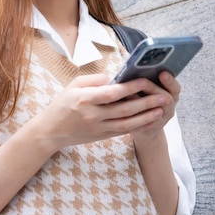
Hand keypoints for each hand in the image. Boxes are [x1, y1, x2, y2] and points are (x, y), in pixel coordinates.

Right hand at [32, 74, 172, 151]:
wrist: (51, 131)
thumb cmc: (62, 103)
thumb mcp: (74, 85)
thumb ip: (95, 80)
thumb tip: (116, 77)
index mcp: (84, 99)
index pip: (112, 93)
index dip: (130, 88)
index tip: (145, 81)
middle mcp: (93, 115)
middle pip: (124, 109)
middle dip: (146, 103)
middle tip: (163, 96)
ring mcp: (98, 128)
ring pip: (127, 123)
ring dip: (146, 117)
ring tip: (161, 110)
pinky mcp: (102, 136)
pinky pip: (123, 131)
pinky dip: (137, 126)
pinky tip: (149, 120)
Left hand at [129, 71, 179, 141]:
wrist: (146, 127)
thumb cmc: (144, 101)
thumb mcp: (148, 89)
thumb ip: (145, 81)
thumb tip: (132, 69)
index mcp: (170, 94)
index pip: (175, 87)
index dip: (170, 80)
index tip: (162, 73)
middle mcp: (169, 106)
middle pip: (167, 98)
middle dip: (154, 89)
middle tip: (144, 82)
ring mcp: (161, 119)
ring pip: (157, 111)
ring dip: (144, 102)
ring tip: (131, 94)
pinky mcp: (151, 128)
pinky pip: (145, 123)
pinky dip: (136, 116)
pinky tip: (126, 109)